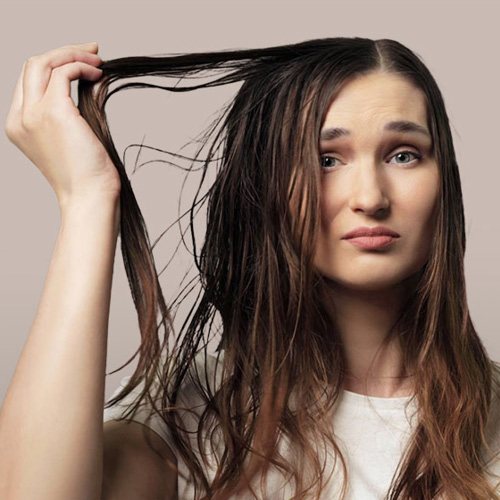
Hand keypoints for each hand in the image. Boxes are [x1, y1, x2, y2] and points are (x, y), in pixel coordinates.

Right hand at [4, 42, 120, 206]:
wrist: (90, 197)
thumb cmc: (87, 174)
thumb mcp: (75, 134)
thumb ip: (76, 104)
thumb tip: (93, 77)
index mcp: (20, 125)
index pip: (29, 80)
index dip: (55, 64)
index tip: (82, 61)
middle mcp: (20, 118)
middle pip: (32, 65)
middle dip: (64, 52)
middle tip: (93, 51)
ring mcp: (33, 115)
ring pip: (44, 62)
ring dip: (74, 55)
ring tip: (98, 60)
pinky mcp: (54, 112)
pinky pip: (64, 73)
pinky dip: (82, 66)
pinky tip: (98, 73)